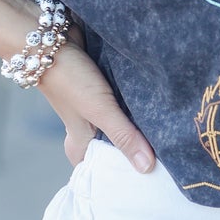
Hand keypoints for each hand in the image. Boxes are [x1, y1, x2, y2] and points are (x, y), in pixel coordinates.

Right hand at [38, 23, 156, 172]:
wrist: (50, 39)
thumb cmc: (68, 78)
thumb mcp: (99, 110)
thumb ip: (123, 136)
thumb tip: (147, 168)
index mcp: (80, 143)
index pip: (101, 169)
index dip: (121, 175)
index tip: (150, 180)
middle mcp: (86, 128)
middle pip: (114, 147)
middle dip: (135, 149)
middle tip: (165, 155)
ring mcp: (94, 108)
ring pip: (120, 123)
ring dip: (137, 125)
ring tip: (168, 133)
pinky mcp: (101, 88)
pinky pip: (122, 102)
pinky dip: (134, 104)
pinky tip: (155, 105)